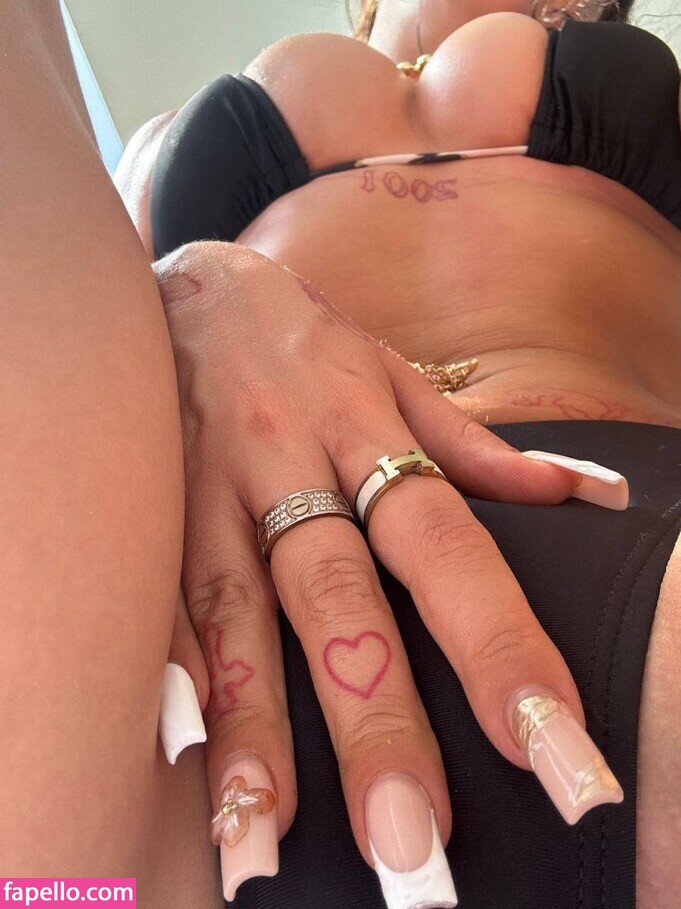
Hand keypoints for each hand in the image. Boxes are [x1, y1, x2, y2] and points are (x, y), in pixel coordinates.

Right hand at [154, 241, 623, 903]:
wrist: (186, 286)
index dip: (499, 645)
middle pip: (338, 602)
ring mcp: (208, 497)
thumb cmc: (303, 343)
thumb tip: (596, 499)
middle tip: (416, 844)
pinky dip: (170, 674)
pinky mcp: (149, 517)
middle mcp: (287, 468)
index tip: (554, 742)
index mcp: (365, 432)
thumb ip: (482, 449)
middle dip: (376, 721)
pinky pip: (157, 603)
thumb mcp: (395, 376)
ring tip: (269, 842)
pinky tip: (176, 754)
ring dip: (256, 732)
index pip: (447, 548)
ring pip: (237, 619)